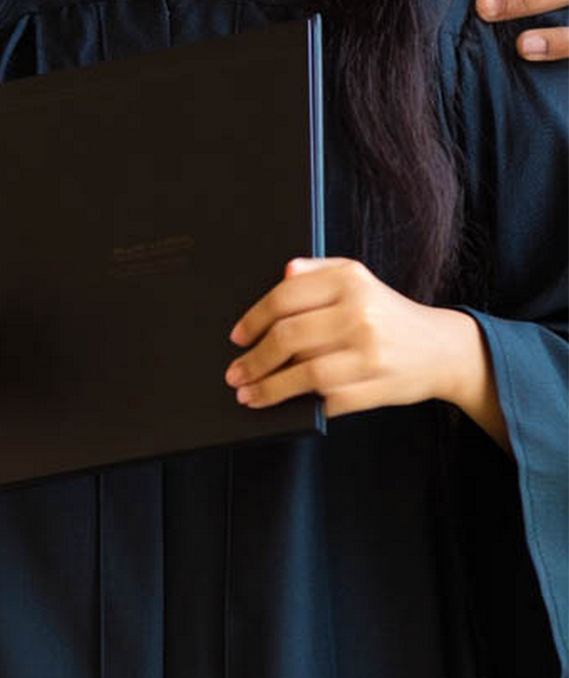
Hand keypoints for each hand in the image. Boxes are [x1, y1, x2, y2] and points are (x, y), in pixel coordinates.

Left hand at [226, 256, 491, 422]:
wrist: (443, 349)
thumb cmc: (388, 313)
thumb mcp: (358, 279)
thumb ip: (317, 272)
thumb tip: (284, 272)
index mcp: (350, 281)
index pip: (285, 298)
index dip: (253, 320)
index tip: (237, 337)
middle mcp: (360, 313)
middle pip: (289, 338)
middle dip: (254, 360)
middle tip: (235, 374)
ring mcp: (370, 353)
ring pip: (304, 374)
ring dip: (270, 389)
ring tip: (249, 396)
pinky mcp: (378, 386)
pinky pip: (329, 399)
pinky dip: (305, 404)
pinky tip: (288, 405)